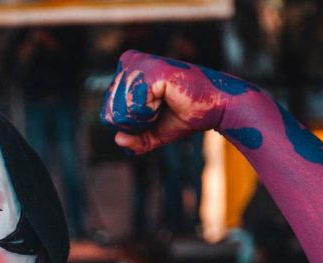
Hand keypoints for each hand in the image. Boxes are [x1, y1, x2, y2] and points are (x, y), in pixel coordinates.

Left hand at [101, 50, 256, 155]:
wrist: (215, 108)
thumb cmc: (187, 116)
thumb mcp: (155, 133)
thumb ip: (136, 140)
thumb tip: (118, 140)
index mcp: (128, 71)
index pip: (107, 110)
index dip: (128, 124)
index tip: (152, 114)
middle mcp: (132, 61)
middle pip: (110, 108)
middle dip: (134, 121)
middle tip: (159, 110)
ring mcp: (142, 63)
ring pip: (120, 106)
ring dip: (142, 116)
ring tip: (163, 103)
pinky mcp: (154, 70)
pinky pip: (134, 103)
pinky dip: (149, 111)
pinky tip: (166, 98)